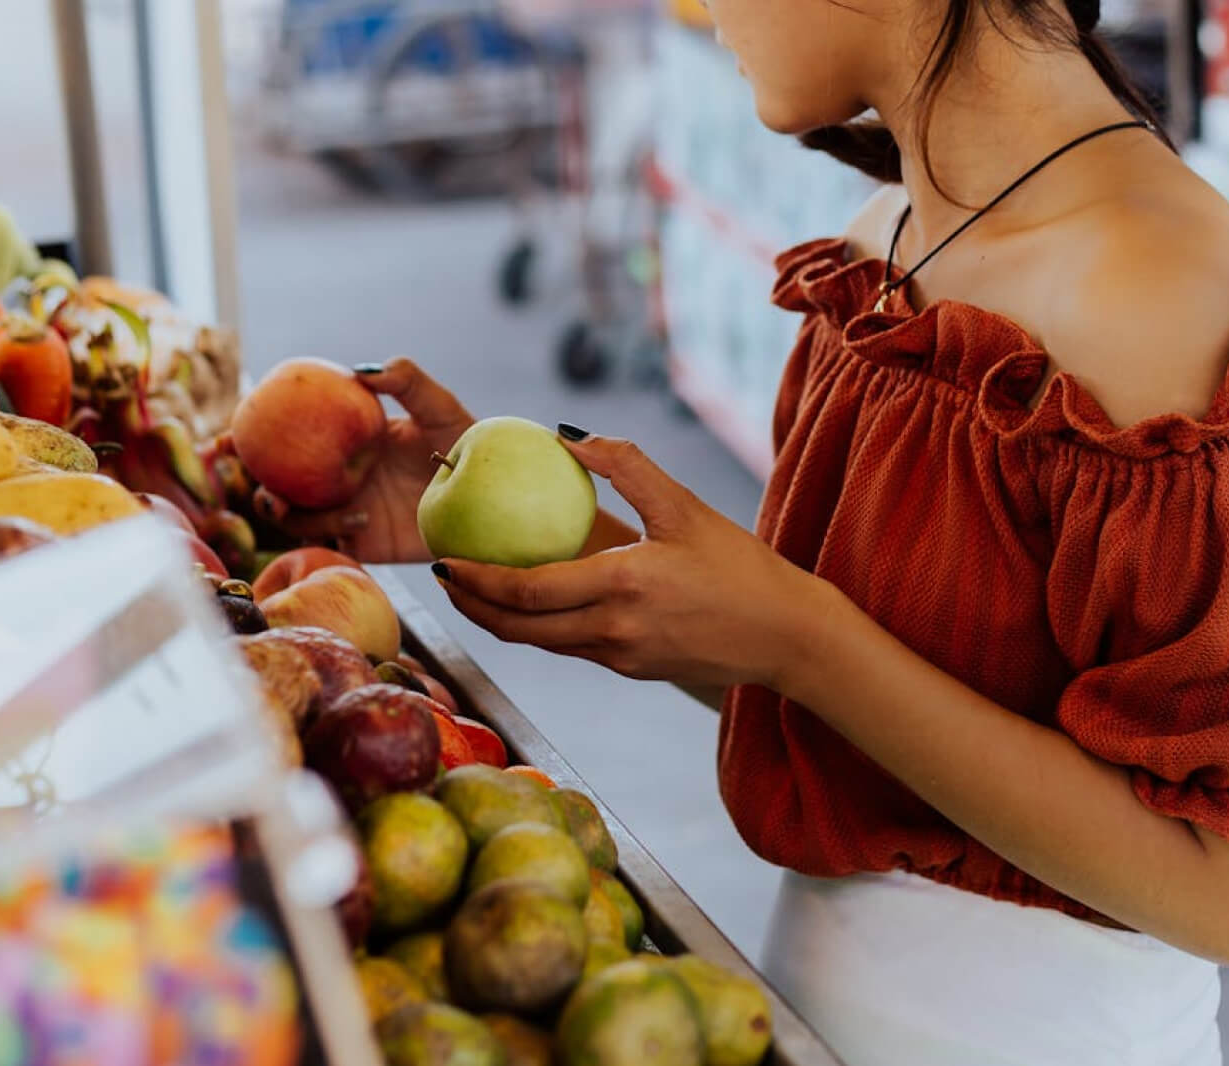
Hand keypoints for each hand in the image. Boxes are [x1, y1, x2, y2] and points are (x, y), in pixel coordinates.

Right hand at [258, 359, 473, 561]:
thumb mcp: (440, 409)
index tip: (224, 441)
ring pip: (295, 519)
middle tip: (264, 488)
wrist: (485, 498)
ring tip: (299, 503)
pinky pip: (329, 545)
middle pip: (274, 485)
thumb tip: (362, 369)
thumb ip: (408, 382)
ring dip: (292, 514)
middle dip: (254, 489)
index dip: (246, 439)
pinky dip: (332, 533)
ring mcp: (342, 510)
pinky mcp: (361, 543)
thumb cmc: (466, 445)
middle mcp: (333, 476)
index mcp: (338, 439)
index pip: (283, 435)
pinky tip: (361, 518)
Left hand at [434, 429, 827, 688]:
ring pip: (540, 644)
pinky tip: (530, 603)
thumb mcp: (684, 506)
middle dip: (471, 605)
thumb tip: (567, 436)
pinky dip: (538, 627)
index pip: (527, 591)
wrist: (786, 636)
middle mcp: (613, 630)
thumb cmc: (740, 565)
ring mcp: (621, 657)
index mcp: (622, 586)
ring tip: (472, 590)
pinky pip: (570, 646)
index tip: (443, 560)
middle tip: (442, 577)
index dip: (477, 579)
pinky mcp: (632, 669)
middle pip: (518, 628)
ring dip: (499, 621)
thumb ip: (625, 466)